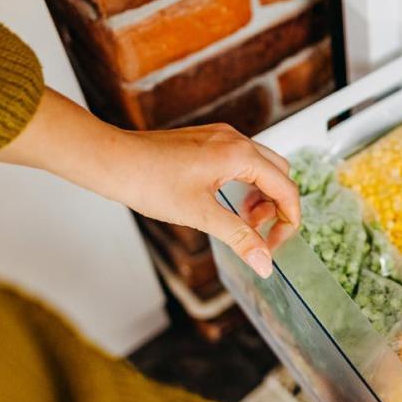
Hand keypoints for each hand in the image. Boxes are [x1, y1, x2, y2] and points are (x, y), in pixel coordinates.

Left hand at [0, 89, 299, 277]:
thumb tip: (265, 264)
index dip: (288, 221)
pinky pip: (240, 161)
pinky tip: (224, 203)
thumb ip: (239, 238)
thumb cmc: (149, 182)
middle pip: (279, 174)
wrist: (113, 161)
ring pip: (261, 166)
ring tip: (239, 221)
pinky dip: (243, 184)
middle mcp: (235, 140)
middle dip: (276, 207)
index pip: (286, 188)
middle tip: (257, 234)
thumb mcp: (200, 215)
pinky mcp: (206, 141)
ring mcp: (220, 137)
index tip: (274, 246)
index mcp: (240, 155)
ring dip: (260, 196)